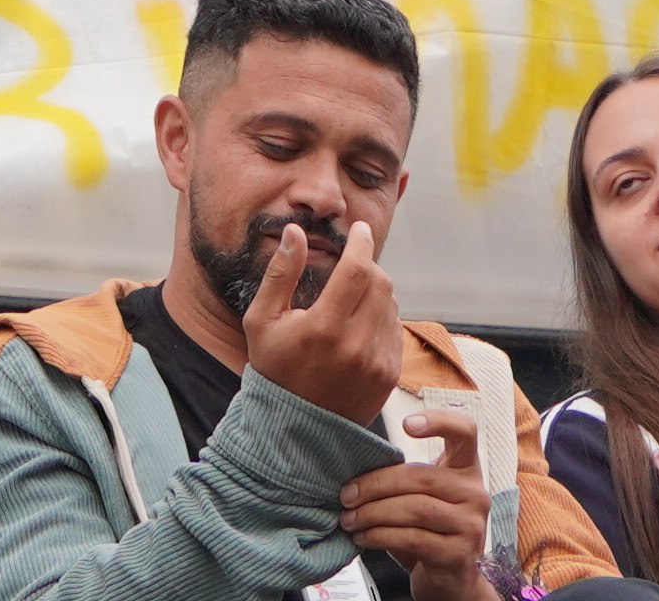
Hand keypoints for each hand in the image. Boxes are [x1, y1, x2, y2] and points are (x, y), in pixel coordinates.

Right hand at [236, 211, 403, 424]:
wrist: (295, 429)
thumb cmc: (275, 369)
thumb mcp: (262, 321)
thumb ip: (280, 274)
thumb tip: (294, 232)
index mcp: (323, 328)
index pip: (357, 269)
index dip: (361, 243)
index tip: (359, 229)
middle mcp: (356, 345)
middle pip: (380, 283)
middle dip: (368, 265)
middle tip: (352, 265)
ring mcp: (377, 363)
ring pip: (391, 305)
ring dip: (376, 292)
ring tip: (352, 299)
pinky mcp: (389, 376)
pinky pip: (396, 330)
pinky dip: (382, 318)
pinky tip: (360, 325)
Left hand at [332, 399, 492, 600]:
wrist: (452, 581)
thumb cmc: (431, 531)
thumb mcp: (423, 498)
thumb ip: (405, 479)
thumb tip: (354, 466)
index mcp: (466, 469)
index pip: (465, 431)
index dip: (439, 421)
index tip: (407, 424)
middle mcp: (475, 494)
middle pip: (422, 476)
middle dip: (376, 485)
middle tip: (346, 495)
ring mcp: (471, 525)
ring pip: (415, 509)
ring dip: (373, 513)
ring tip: (349, 519)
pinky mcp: (458, 554)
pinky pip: (413, 539)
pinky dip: (381, 536)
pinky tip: (363, 537)